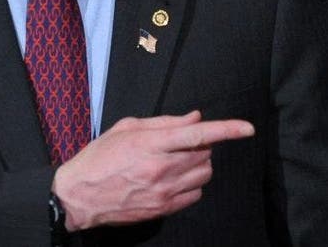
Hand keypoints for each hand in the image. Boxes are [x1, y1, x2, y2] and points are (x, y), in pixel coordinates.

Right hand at [51, 111, 254, 230]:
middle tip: (179, 145)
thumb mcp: (128, 128)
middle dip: (200, 146)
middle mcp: (161, 168)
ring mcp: (163, 191)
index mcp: (152, 143)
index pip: (199, 134)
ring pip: (204, 174)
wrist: (78, 196)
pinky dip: (191, 185)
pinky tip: (172, 180)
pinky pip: (195, 195)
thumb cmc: (100, 157)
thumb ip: (166, 123)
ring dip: (198, 165)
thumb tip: (196, 118)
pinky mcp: (163, 209)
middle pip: (205, 154)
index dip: (227, 130)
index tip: (248, 128)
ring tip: (175, 163)